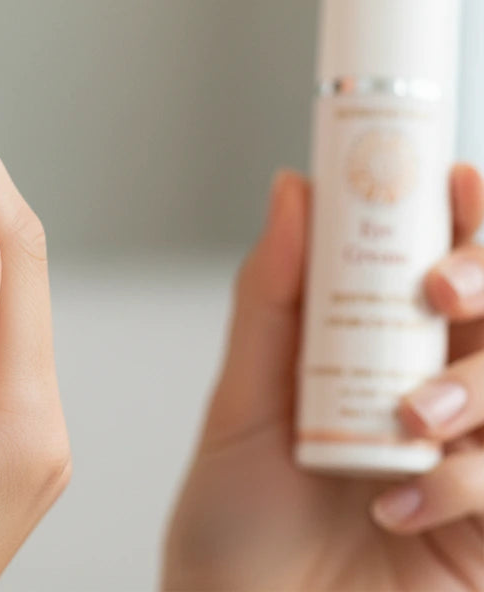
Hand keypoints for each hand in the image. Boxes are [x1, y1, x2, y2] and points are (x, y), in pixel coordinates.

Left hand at [161, 163, 483, 590]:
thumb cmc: (236, 518)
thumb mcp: (243, 399)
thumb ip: (273, 296)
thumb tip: (293, 186)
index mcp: (379, 354)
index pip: (443, 269)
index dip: (464, 216)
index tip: (454, 178)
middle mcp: (434, 396)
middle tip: (438, 287)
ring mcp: (470, 461)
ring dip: (476, 387)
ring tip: (407, 420)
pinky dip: (467, 480)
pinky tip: (402, 504)